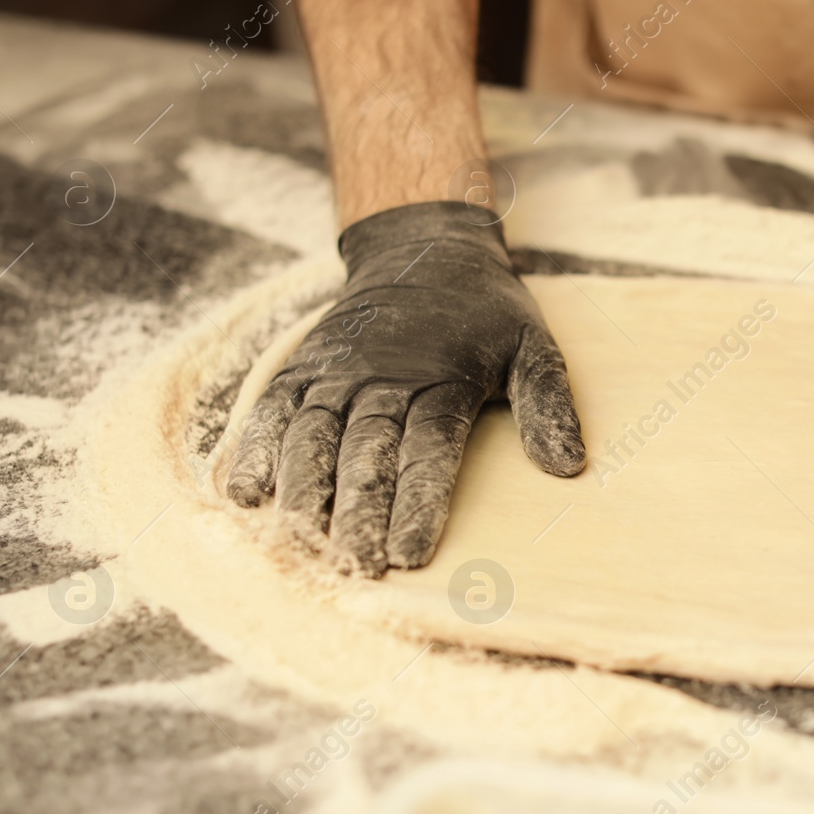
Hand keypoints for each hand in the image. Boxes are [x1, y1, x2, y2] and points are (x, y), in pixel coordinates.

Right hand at [227, 202, 584, 574]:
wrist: (423, 249)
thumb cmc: (485, 316)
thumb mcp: (532, 347)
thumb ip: (546, 404)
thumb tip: (569, 467)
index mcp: (444, 380)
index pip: (429, 450)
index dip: (418, 502)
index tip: (410, 553)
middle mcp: (383, 376)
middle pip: (366, 450)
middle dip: (358, 510)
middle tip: (355, 564)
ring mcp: (336, 371)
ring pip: (313, 434)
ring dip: (304, 489)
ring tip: (302, 538)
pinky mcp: (303, 368)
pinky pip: (272, 409)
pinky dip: (255, 448)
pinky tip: (244, 493)